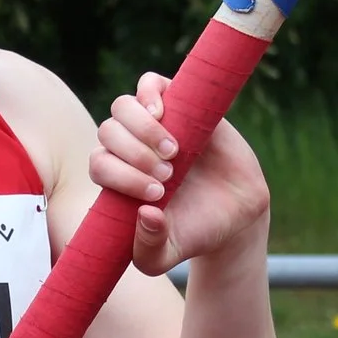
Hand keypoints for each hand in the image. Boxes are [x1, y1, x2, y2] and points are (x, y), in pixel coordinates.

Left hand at [88, 71, 270, 276]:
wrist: (237, 215)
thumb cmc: (195, 232)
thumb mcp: (166, 254)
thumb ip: (147, 249)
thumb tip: (144, 213)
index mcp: (120, 177)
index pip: (99, 164)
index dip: (121, 175)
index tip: (157, 195)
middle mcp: (131, 147)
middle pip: (108, 132)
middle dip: (134, 154)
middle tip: (168, 176)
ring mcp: (155, 124)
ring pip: (123, 107)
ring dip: (142, 129)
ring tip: (173, 151)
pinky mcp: (181, 105)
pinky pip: (151, 83)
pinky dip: (149, 93)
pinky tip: (162, 112)